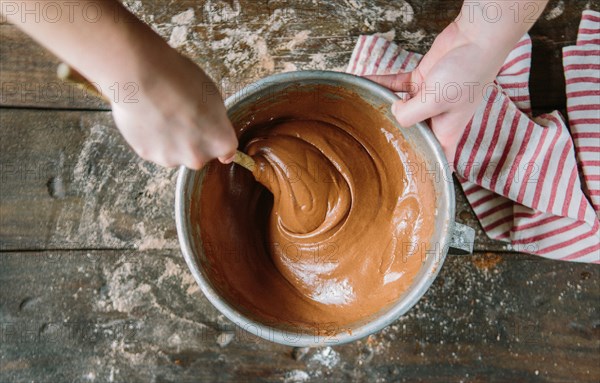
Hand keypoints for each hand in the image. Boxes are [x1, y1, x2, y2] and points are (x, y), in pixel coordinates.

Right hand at [110, 47, 237, 168]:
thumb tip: (210, 126)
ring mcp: (171, 159)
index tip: (213, 137)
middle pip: (199, 153)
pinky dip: (152, 138)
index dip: (217, 140)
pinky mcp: (147, 155)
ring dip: (171, 140)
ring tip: (160, 115)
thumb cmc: (180, 80)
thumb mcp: (213, 96)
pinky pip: (154, 148)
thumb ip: (215, 120)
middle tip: (181, 117)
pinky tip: (147, 118)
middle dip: (193, 140)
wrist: (142, 77)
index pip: (227, 151)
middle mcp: (198, 157)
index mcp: (220, 142)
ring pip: (175, 153)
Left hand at [367, 21, 512, 166]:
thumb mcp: (436, 101)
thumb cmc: (466, 73)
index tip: (412, 185)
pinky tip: (363, 81)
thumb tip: (391, 110)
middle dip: (395, 142)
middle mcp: (437, 118)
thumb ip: (409, 114)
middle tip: (372, 151)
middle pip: (412, 136)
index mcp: (447, 131)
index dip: (428, 173)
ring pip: (400, 110)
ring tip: (360, 115)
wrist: (477, 39)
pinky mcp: (421, 80)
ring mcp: (428, 98)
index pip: (438, 160)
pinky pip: (395, 85)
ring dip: (382, 109)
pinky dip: (380, 83)